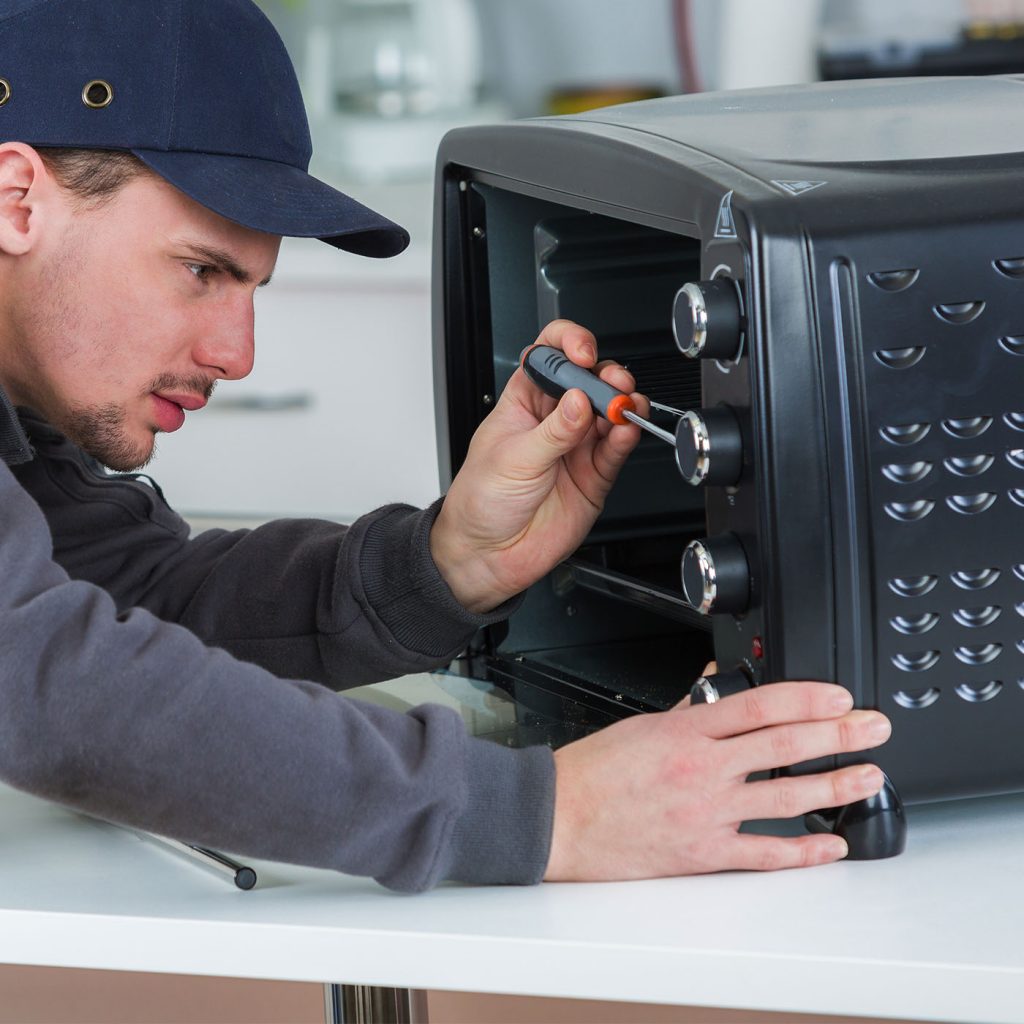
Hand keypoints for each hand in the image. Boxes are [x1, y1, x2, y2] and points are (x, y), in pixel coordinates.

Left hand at [430, 320, 643, 612]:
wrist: (488, 555)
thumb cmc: (481, 501)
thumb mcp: (512, 459)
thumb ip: (552, 432)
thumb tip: (580, 400)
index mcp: (523, 402)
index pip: (550, 355)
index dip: (569, 344)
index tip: (582, 352)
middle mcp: (554, 420)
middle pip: (589, 380)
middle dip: (605, 375)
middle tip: (610, 385)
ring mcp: (576, 446)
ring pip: (610, 411)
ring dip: (623, 403)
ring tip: (624, 406)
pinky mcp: (595, 475)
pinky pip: (617, 449)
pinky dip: (627, 437)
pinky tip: (627, 429)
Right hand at [544, 676, 891, 880]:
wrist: (560, 818)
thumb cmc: (593, 771)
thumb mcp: (643, 723)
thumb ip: (688, 704)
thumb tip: (715, 679)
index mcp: (686, 731)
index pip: (761, 705)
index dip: (808, 698)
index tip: (840, 696)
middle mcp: (703, 769)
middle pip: (785, 745)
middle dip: (839, 733)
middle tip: (875, 727)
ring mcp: (706, 812)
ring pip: (786, 797)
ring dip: (836, 784)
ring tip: (870, 777)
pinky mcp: (704, 853)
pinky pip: (764, 853)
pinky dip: (803, 851)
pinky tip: (832, 845)